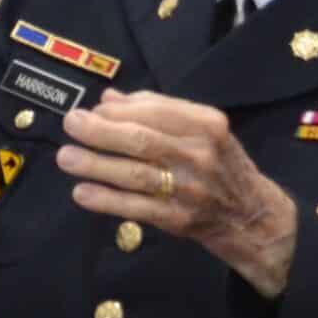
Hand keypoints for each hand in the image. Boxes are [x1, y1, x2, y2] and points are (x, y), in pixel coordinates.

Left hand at [58, 90, 299, 298]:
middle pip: (143, 140)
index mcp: (207, 124)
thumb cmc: (219, 163)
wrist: (251, 215)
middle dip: (101, 131)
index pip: (156, 111)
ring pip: (136, 174)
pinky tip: (82, 192)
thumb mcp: (201, 130)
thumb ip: (156, 111)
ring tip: (66, 157)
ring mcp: (191, 188)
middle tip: (71, 124)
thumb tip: (108, 99)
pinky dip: (107, 200)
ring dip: (97, 165)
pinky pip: (137, 207)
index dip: (120, 110)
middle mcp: (200, 154)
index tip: (92, 109)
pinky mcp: (180, 218)